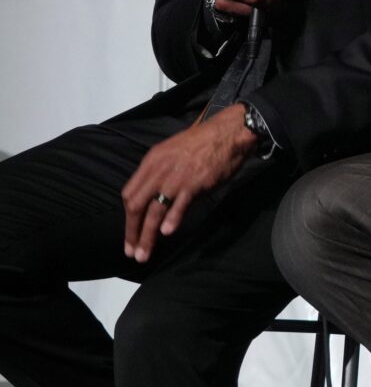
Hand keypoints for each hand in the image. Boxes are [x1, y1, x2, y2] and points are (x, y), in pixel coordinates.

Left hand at [121, 103, 258, 262]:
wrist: (227, 132)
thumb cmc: (203, 142)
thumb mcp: (172, 152)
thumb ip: (161, 174)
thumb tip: (157, 197)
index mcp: (151, 162)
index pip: (129, 194)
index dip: (127, 218)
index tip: (130, 233)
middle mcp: (158, 171)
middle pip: (135, 206)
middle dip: (132, 232)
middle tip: (132, 251)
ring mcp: (176, 178)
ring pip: (154, 211)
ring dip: (146, 236)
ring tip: (143, 254)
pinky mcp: (195, 184)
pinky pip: (179, 205)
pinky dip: (172, 219)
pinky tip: (167, 232)